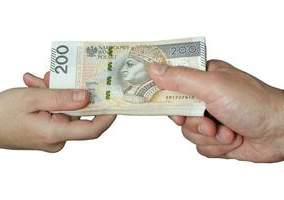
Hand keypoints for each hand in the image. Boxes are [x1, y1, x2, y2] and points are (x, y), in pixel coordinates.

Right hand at [0, 72, 115, 151]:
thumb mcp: (31, 99)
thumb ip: (61, 97)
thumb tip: (87, 96)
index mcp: (55, 134)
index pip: (92, 129)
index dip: (107, 115)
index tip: (115, 99)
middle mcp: (57, 138)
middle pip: (77, 113)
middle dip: (70, 92)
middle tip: (57, 77)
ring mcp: (51, 136)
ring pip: (64, 109)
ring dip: (55, 92)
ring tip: (39, 80)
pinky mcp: (46, 130)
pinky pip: (55, 112)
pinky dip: (48, 99)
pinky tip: (35, 86)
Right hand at [148, 60, 283, 161]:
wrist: (280, 132)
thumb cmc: (252, 102)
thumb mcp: (212, 85)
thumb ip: (180, 78)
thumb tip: (153, 69)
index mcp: (203, 77)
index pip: (171, 84)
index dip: (168, 98)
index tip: (172, 107)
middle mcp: (205, 97)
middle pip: (177, 113)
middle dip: (193, 122)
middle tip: (208, 122)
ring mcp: (210, 118)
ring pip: (187, 132)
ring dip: (208, 137)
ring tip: (227, 131)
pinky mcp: (216, 138)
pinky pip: (200, 146)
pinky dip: (215, 147)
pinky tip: (231, 140)